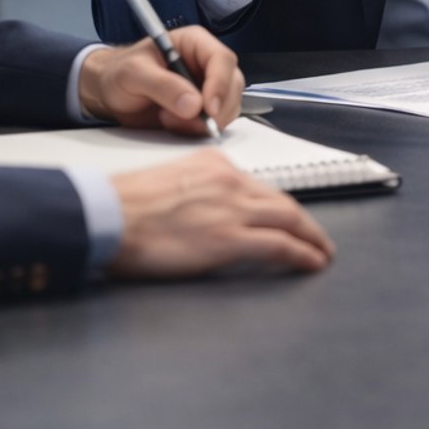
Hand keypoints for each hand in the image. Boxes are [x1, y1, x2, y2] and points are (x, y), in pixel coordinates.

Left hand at [78, 27, 243, 137]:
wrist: (109, 94)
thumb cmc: (118, 74)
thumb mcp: (133, 74)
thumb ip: (162, 85)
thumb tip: (193, 104)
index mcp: (194, 43)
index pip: (222, 59)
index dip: (221, 84)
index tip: (208, 108)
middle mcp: (205, 64)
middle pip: (233, 85)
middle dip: (216, 109)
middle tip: (188, 122)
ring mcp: (207, 88)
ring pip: (228, 107)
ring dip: (205, 122)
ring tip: (168, 120)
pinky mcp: (202, 110)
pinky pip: (215, 122)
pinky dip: (199, 130)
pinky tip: (173, 126)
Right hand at [108, 151, 335, 277]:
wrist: (107, 215)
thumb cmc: (123, 205)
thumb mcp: (168, 183)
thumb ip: (195, 192)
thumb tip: (205, 212)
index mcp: (212, 165)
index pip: (257, 186)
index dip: (277, 206)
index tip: (287, 218)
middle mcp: (229, 181)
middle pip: (282, 201)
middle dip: (304, 222)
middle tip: (317, 238)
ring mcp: (232, 209)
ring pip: (289, 220)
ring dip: (311, 238)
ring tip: (321, 252)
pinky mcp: (230, 238)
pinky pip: (280, 246)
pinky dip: (302, 254)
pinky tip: (312, 262)